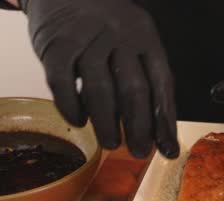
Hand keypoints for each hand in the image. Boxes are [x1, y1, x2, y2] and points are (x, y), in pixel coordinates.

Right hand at [21, 0, 178, 158]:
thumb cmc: (103, 25)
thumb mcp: (132, 39)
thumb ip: (144, 77)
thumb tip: (156, 130)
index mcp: (145, 36)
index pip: (161, 83)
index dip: (165, 120)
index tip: (168, 148)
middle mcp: (119, 36)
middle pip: (133, 88)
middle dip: (138, 127)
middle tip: (139, 151)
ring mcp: (86, 40)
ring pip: (99, 89)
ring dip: (107, 122)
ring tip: (111, 143)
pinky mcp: (56, 45)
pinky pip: (63, 83)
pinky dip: (71, 107)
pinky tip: (79, 121)